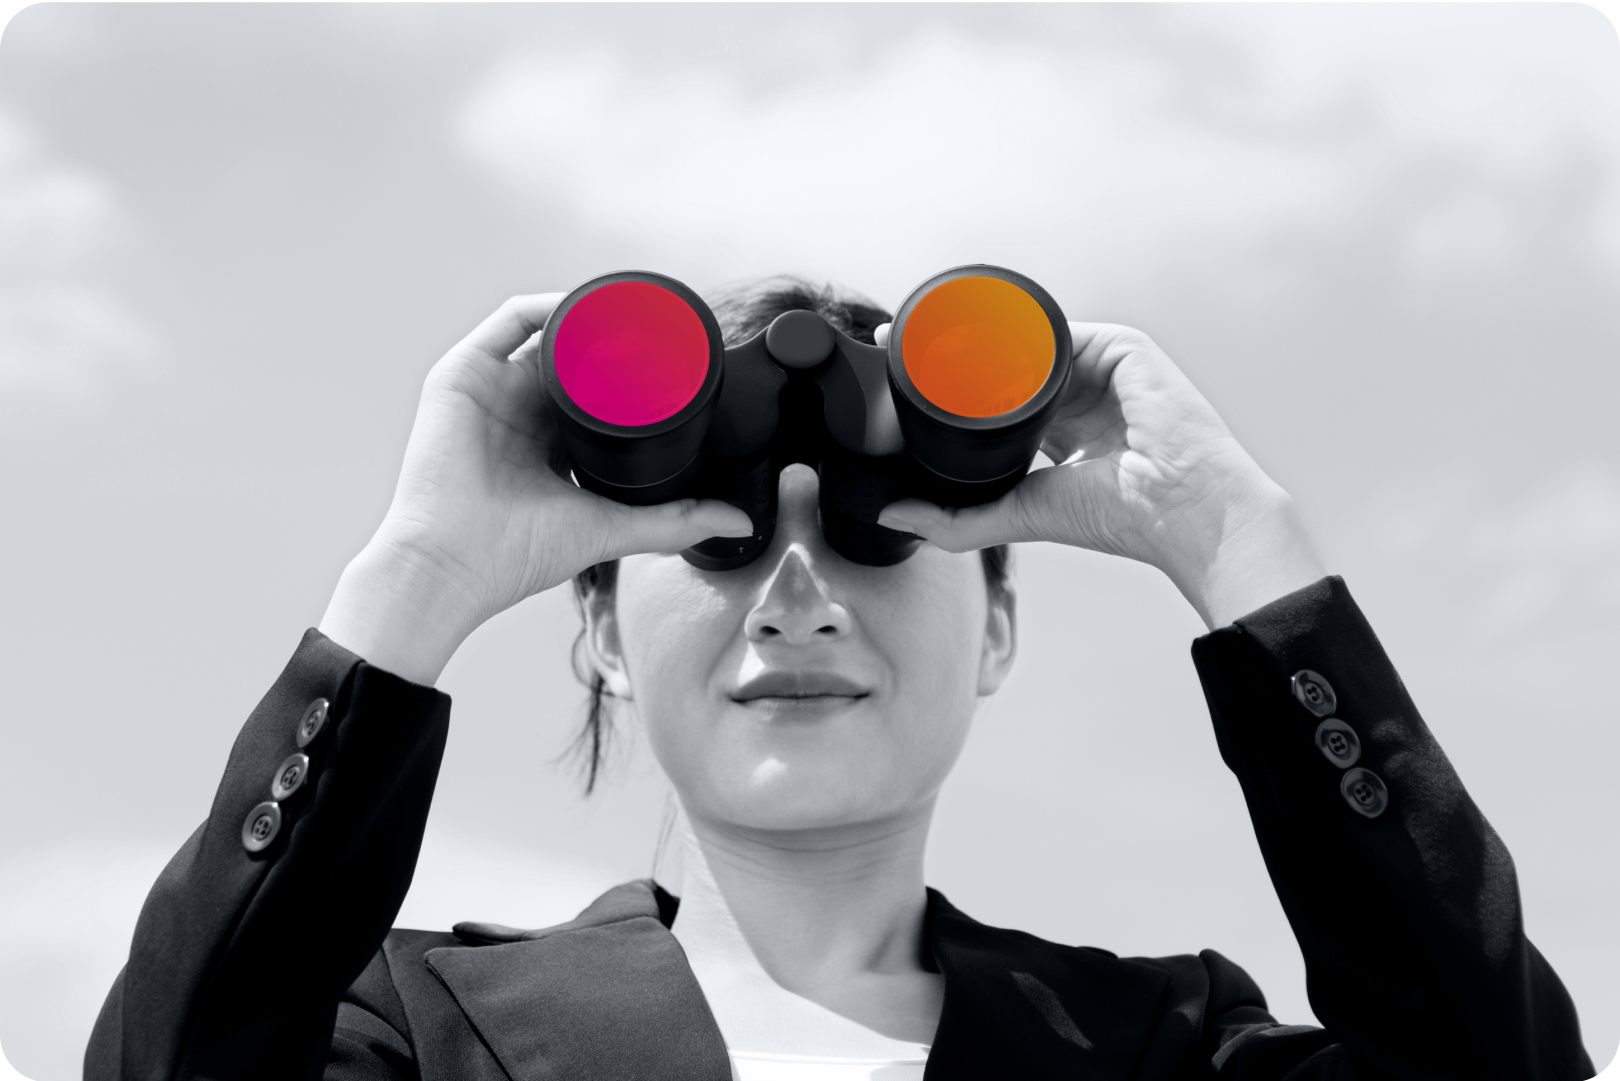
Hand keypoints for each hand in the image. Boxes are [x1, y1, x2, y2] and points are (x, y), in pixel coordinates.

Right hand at [318, 295, 751, 683]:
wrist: (450, 563)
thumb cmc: (514, 555)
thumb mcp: (610, 529)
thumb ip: (675, 523)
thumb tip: (740, 523)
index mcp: (550, 446)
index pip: (599, 396)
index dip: (636, 375)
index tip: (679, 360)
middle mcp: (522, 412)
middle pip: (577, 359)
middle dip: (617, 337)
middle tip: (666, 325)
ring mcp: (492, 389)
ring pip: (549, 333)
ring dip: (589, 314)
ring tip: (635, 306)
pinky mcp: (464, 374)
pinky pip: (512, 321)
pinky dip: (550, 306)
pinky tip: (587, 306)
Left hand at [876, 322, 1325, 628]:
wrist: (1184, 508)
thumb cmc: (1122, 517)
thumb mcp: (1022, 514)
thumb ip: (955, 520)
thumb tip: (891, 514)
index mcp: (1061, 430)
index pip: (997, 398)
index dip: (951, 390)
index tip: (902, 378)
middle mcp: (1080, 392)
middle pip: (1007, 362)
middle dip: (956, 356)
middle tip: (898, 346)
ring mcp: (1102, 365)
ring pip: (1026, 340)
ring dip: (979, 336)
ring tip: (926, 337)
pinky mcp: (1122, 345)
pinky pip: (1059, 328)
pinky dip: (1020, 330)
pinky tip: (980, 336)